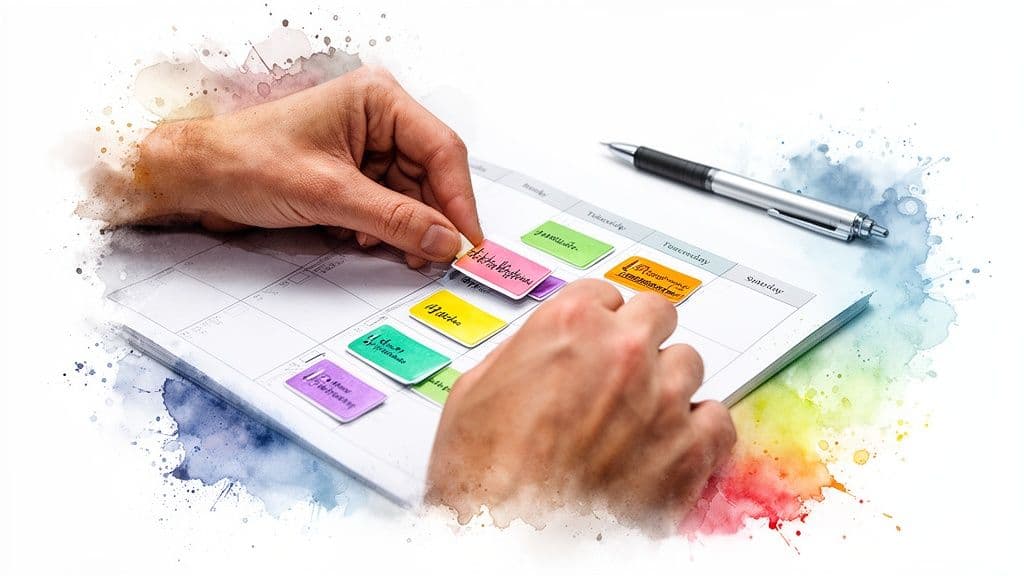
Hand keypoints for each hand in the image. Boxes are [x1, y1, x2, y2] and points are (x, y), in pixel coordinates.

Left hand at [92, 66, 482, 266]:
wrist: (197, 177)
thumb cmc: (245, 160)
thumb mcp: (328, 193)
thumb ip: (393, 219)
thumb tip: (445, 240)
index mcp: (377, 100)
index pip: (441, 149)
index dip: (459, 200)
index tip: (468, 240)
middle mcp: (378, 118)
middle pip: (432, 174)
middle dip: (433, 219)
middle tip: (440, 257)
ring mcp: (367, 146)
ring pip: (413, 195)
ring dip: (408, 228)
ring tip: (399, 252)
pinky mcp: (354, 173)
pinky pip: (390, 205)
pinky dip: (386, 229)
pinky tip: (366, 240)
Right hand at [426, 280, 736, 534]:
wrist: (509, 542)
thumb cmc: (481, 476)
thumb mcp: (476, 391)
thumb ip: (523, 354)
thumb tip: (540, 352)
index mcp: (570, 325)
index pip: (605, 294)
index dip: (596, 321)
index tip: (594, 340)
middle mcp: (623, 353)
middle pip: (657, 317)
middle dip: (638, 341)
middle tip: (619, 372)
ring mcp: (662, 402)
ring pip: (689, 365)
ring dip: (667, 384)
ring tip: (639, 417)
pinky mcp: (689, 453)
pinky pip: (718, 420)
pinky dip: (699, 430)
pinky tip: (672, 444)